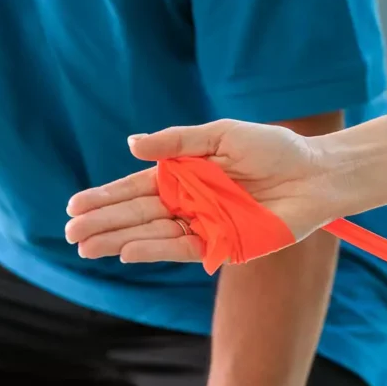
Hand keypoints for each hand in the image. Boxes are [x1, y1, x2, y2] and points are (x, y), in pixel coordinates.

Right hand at [65, 120, 341, 262]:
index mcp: (187, 174)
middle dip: (105, 223)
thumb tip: (131, 144)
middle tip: (70, 232)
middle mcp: (191, 202)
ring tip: (87, 246)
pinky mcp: (225, 244)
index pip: (137, 188)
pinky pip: (184, 249)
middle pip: (139, 214)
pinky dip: (156, 249)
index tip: (74, 205)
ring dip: (121, 240)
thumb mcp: (222, 135)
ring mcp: (206, 225)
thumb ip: (179, 141)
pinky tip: (128, 250)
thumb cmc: (274, 148)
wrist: (315, 173)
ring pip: (155, 234)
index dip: (107, 197)